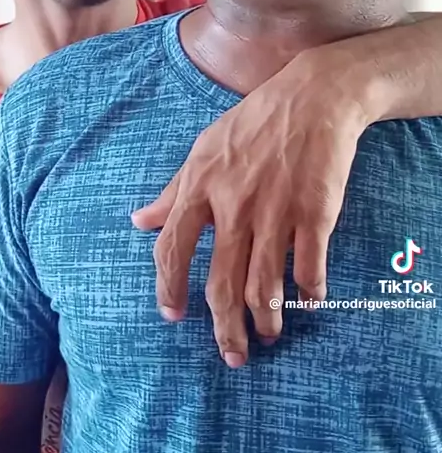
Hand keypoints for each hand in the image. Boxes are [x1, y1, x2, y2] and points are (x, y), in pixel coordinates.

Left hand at [132, 40, 385, 366]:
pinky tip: (310, 302)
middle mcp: (233, 205)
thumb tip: (138, 221)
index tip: (173, 317)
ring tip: (268, 335)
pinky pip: (308, 266)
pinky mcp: (314, 213)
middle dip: (224, 327)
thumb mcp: (203, 150)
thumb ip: (172, 192)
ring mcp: (274, 211)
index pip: (172, 249)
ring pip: (264, 283)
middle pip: (220, 282)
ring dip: (265, 318)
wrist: (312, 98)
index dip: (169, 288)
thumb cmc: (253, 123)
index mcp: (200, 187)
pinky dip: (309, 291)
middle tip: (231, 355)